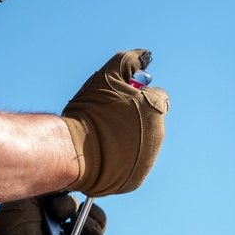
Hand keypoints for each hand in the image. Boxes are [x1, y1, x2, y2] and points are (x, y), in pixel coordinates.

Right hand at [62, 50, 168, 196]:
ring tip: (101, 137)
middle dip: (134, 118)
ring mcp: (148, 158)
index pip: (157, 96)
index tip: (122, 98)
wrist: (75, 152)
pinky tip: (102, 154)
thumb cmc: (91, 112)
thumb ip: (129, 60)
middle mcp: (158, 134)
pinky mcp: (136, 178)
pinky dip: (120, 159)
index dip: (139, 94)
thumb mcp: (107, 75)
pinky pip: (132, 164)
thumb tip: (144, 55)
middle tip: (108, 118)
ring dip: (127, 138)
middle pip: (150, 120)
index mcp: (156, 108)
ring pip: (141, 143)